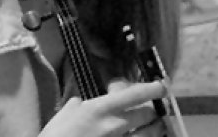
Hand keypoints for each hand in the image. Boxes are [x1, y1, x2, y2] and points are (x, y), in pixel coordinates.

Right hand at [39, 81, 166, 136]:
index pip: (134, 95)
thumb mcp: (66, 112)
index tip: (161, 86)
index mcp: (100, 109)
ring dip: (155, 129)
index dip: (152, 89)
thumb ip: (79, 104)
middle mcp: (115, 126)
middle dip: (151, 112)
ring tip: (154, 127)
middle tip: (150, 111)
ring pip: (151, 135)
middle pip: (147, 115)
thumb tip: (83, 102)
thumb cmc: (57, 136)